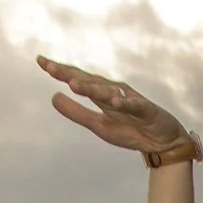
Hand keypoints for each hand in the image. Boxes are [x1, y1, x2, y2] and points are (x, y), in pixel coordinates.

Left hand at [39, 57, 194, 157]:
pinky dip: (125, 103)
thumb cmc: (130, 130)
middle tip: (50, 68)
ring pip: (107, 92)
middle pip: (88, 80)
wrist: (161, 141)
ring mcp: (129, 99)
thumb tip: (53, 97)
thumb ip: (76, 112)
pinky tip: (114, 102)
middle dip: (70, 74)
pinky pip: (134, 105)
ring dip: (91, 88)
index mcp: (101, 94)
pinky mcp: (145, 110)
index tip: (40, 61)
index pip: (77, 78)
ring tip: (73, 85)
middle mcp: (113, 91)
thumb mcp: (98, 125)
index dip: (59, 70)